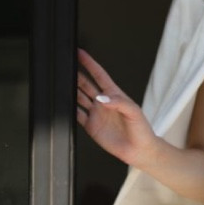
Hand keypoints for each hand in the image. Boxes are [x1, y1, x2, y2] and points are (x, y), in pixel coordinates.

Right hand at [75, 49, 157, 167]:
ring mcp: (96, 114)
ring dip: (71, 90)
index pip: (99, 75)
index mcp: (114, 94)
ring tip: (61, 82)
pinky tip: (64, 105)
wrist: (140, 151)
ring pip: (79, 98)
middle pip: (86, 84)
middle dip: (76, 74)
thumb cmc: (142, 130)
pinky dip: (70, 110)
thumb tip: (102, 98)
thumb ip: (119, 102)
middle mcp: (103, 103)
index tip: (80, 53)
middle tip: (66, 66)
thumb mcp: (134, 111)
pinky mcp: (91, 126)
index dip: (89, 64)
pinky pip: (77, 115)